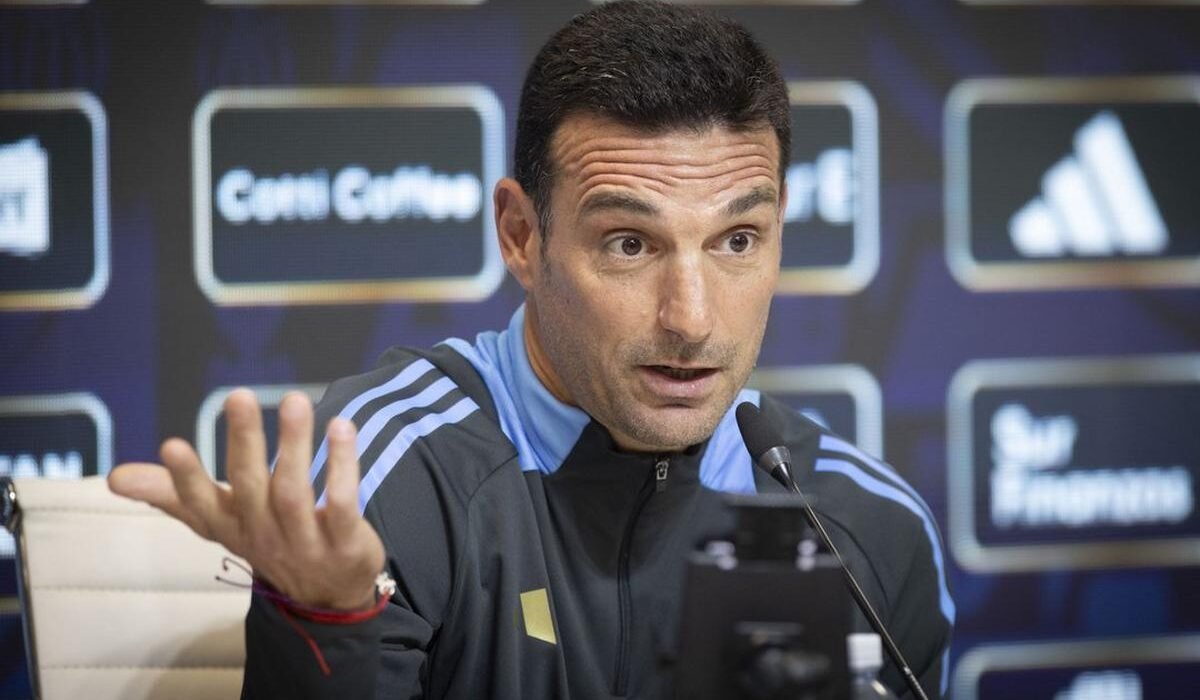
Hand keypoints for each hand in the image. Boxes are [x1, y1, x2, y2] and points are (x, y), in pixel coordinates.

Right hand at [108, 389, 385, 611]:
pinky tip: (343, 429)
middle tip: (238, 395)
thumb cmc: (268, 540)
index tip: (171, 444)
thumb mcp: (220, 522)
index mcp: (230, 526)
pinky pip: (343, 504)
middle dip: (243, 442)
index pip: (201, 505)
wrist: (328, 597)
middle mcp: (264, 535)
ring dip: (294, 444)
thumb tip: (113, 477)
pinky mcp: (346, 545)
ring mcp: (306, 544)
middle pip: (250, 488)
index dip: (185, 479)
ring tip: (295, 400)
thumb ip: (173, 495)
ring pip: (294, 491)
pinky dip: (342, 467)